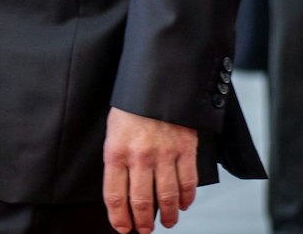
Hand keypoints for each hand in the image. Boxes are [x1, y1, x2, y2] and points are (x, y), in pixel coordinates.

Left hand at [102, 107, 197, 231]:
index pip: (115, 195)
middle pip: (142, 201)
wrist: (157, 83)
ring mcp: (165, 154)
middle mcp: (140, 156)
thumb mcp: (113, 132)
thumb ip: (117, 161)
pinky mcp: (186, 149)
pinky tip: (184, 204)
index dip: (119, 218)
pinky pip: (188, 182)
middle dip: (143, 222)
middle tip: (144, 230)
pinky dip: (187, 198)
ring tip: (167, 222)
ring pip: (167, 196)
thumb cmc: (131, 108)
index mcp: (116, 152)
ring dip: (168, 215)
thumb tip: (122, 192)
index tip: (122, 228)